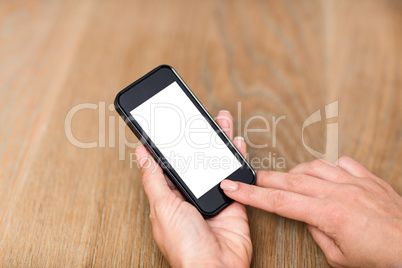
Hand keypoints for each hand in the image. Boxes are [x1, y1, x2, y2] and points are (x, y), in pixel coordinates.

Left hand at [135, 111, 251, 267]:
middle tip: (200, 118)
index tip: (174, 125)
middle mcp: (190, 196)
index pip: (169, 164)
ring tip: (219, 122)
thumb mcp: (162, 207)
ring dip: (218, 142)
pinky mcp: (232, 202)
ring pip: (215, 163)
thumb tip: (142, 155)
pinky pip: (235, 176)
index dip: (172, 144)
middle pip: (194, 160)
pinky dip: (236, 159)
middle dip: (198, 138)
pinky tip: (235, 143)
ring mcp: (212, 198)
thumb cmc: (185, 246)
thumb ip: (153, 179)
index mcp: (169, 197)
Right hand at [221, 157, 401, 266]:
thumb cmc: (381, 257)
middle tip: (249, 178)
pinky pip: (341, 162)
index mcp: (328, 214)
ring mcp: (354, 181)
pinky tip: (323, 173)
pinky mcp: (368, 178)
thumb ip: (316, 231)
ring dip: (294, 172)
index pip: (279, 201)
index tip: (233, 187)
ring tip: (286, 179)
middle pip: (290, 179)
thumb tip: (306, 215)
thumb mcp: (339, 256)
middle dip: (265, 178)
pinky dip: (326, 166)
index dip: (251, 194)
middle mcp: (339, 192)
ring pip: (313, 166)